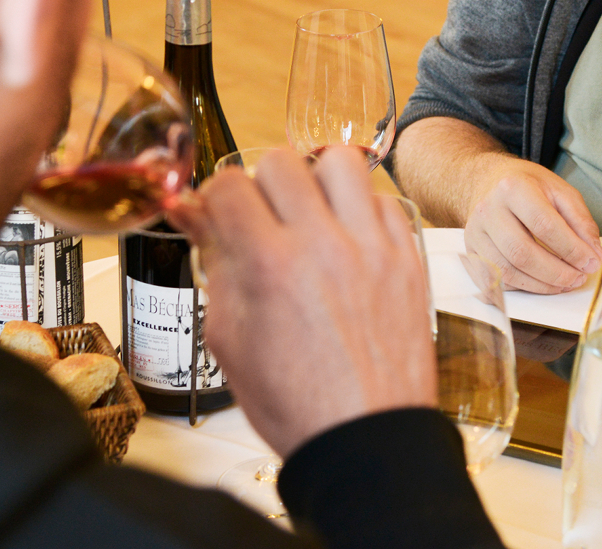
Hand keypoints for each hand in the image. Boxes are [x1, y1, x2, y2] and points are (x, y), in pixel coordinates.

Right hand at [171, 147, 437, 458]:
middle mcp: (324, 246)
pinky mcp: (408, 258)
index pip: (231, 184)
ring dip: (318, 179)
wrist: (366, 441)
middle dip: (263, 183)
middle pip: (282, 160)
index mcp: (271, 267)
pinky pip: (384, 199)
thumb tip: (193, 213)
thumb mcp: (229, 339)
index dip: (216, 196)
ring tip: (312, 213)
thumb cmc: (298, 405)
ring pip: (341, 161)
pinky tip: (349, 238)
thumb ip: (214, 264)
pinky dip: (362, 209)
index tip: (221, 212)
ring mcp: (373, 248)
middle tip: (264, 215)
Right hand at [463, 156, 601, 294]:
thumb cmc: (530, 188)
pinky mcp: (471, 252)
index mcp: (513, 188)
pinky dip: (521, 288)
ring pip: (506, 271)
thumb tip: (593, 256)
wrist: (493, 183)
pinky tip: (541, 284)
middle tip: (578, 278)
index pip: (544, 226)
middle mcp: (488, 210)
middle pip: (521, 253)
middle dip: (556, 273)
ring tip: (563, 283)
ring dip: (540, 285)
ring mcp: (475, 233)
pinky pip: (495, 281)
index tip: (591, 263)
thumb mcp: (561, 192)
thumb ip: (581, 222)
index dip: (571, 250)